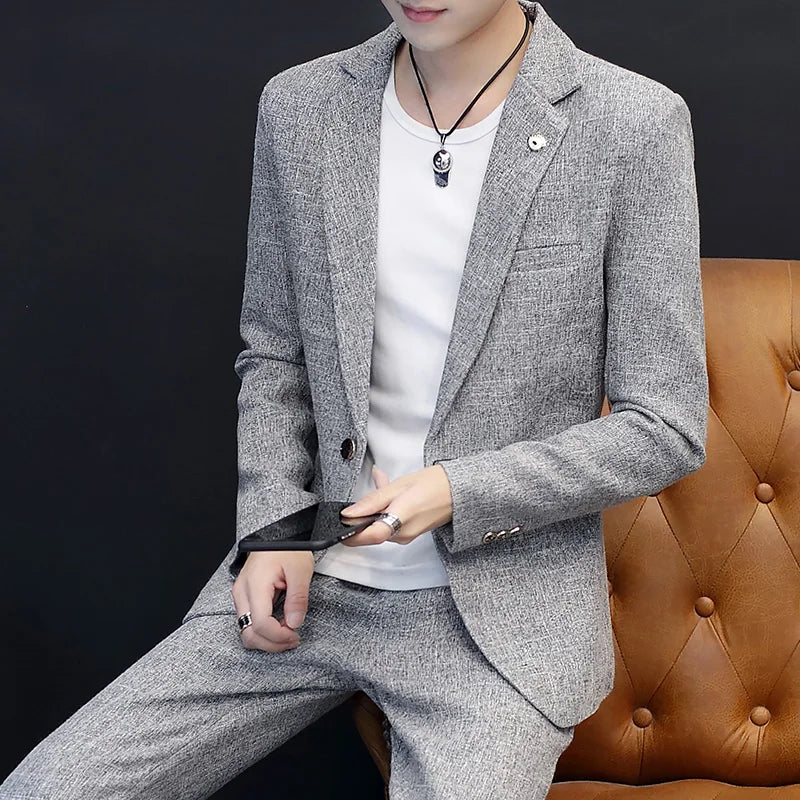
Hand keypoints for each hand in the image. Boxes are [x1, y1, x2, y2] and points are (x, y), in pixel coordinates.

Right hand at [231, 550, 313, 651]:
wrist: (276, 535)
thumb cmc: (287, 548)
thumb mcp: (300, 569)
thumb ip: (297, 598)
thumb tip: (295, 623)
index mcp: (255, 585)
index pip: (261, 624)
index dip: (279, 636)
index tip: (295, 635)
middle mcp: (242, 593)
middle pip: (249, 634)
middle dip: (272, 644)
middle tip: (293, 639)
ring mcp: (240, 596)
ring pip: (246, 632)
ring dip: (267, 640)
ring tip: (288, 633)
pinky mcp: (244, 598)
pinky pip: (248, 623)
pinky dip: (263, 631)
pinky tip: (279, 627)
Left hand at [338, 463, 452, 545]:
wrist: (461, 491)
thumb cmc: (436, 484)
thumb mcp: (400, 485)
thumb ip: (372, 500)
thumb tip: (349, 513)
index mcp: (401, 519)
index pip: (369, 535)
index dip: (350, 533)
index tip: (339, 523)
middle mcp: (403, 534)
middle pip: (371, 531)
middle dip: (363, 515)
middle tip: (367, 494)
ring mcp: (407, 536)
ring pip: (379, 527)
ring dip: (375, 511)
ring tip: (385, 489)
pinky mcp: (410, 534)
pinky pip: (389, 525)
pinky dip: (385, 512)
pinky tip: (392, 496)